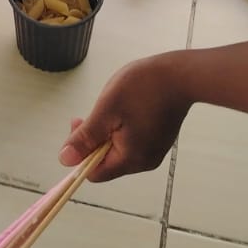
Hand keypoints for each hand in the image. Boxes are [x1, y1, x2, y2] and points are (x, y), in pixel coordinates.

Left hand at [59, 57, 191, 182]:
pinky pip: (133, 142)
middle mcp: (145, 162)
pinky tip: (128, 107)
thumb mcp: (107, 109)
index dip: (81, 154)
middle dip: (95, 139)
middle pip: (107, 162)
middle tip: (95, 111)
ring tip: (114, 105)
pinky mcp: (160, 139)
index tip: (80, 125)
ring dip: (109, 132)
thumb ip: (86, 137)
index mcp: (131, 159)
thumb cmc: (142, 88)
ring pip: (119, 150)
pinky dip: (123, 128)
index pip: (94, 173)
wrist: (182, 74)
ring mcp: (155, 151)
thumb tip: (65, 160)